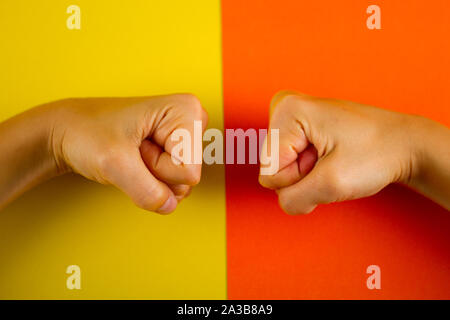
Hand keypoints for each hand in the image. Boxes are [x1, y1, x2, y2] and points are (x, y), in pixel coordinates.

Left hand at [49, 94, 207, 213]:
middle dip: (156, 172)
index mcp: (186, 110)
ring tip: (132, 154)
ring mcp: (182, 136)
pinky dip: (151, 178)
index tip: (136, 148)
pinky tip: (137, 158)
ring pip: (181, 183)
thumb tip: (169, 206)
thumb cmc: (86, 133)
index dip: (157, 167)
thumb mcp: (114, 164)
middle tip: (133, 152)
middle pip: (188, 176)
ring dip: (152, 177)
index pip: (189, 171)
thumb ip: (146, 191)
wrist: (68, 131)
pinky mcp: (174, 149)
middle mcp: (190, 120)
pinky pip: (173, 182)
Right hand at [259, 91, 432, 213]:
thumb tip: (284, 201)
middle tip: (332, 162)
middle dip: (304, 176)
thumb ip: (293, 199)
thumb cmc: (377, 153)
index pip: (270, 174)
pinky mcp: (298, 126)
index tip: (327, 163)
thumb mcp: (332, 184)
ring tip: (334, 158)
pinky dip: (311, 169)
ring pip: (281, 168)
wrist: (403, 144)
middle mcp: (284, 107)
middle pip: (273, 169)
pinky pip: (289, 162)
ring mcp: (291, 116)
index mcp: (288, 111)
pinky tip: (329, 157)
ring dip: (309, 174)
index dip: (301, 179)